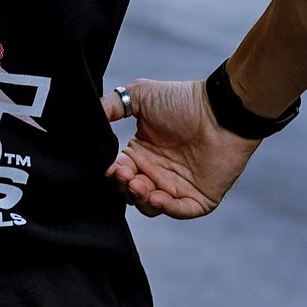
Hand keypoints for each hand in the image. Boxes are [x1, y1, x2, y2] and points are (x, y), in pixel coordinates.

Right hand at [102, 79, 258, 219]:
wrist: (220, 109)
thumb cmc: (182, 100)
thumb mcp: (139, 95)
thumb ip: (111, 105)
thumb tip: (86, 117)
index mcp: (141, 153)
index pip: (118, 172)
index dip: (111, 173)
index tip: (110, 167)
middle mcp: (157, 172)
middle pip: (130, 193)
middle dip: (123, 188)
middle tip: (125, 174)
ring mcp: (178, 186)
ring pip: (150, 206)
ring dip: (141, 199)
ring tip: (140, 184)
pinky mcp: (199, 197)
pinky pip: (179, 211)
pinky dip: (166, 208)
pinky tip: (157, 196)